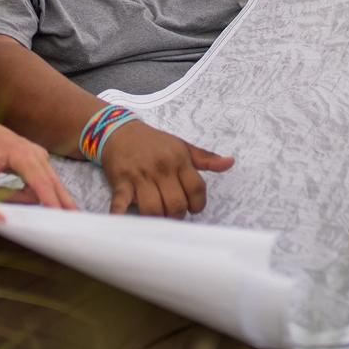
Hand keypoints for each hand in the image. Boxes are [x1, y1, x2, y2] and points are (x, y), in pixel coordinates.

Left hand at [0, 105, 75, 209]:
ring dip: (47, 201)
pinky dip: (41, 194)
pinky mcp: (37, 160)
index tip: (58, 214)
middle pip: (53, 183)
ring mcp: (38, 156)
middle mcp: (35, 154)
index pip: (39, 181)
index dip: (49, 199)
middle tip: (76, 220)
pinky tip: (40, 207)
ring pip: (50, 184)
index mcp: (21, 154)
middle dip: (63, 202)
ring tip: (50, 219)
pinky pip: (43, 182)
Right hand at [100, 120, 233, 216]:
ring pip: (154, 209)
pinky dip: (121, 213)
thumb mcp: (181, 145)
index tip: (192, 207)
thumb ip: (206, 158)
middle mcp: (162, 167)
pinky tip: (122, 219)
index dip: (198, 204)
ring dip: (157, 218)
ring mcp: (141, 175)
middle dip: (177, 215)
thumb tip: (230, 162)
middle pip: (177, 203)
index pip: (197, 188)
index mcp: (178, 159)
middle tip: (173, 213)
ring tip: (157, 214)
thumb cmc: (152, 141)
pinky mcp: (121, 181)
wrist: (118, 129)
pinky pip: (121, 202)